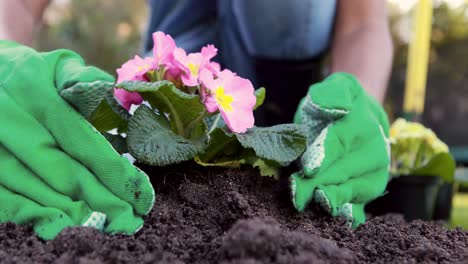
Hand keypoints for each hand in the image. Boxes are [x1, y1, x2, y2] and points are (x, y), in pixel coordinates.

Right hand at [0, 41, 154, 239]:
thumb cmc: (30, 74)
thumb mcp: (56, 66)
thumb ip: (84, 79)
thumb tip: (118, 96)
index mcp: (33, 88)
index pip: (79, 137)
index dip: (111, 169)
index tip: (139, 192)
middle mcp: (7, 114)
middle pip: (57, 165)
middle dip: (96, 195)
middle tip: (126, 217)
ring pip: (27, 183)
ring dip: (66, 208)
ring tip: (101, 222)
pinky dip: (26, 210)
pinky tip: (55, 223)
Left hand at [290, 73, 389, 226]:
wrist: (361, 118)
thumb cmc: (340, 103)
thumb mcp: (339, 86)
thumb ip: (335, 92)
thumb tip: (338, 108)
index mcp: (362, 128)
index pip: (339, 144)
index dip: (324, 156)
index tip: (309, 167)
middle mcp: (373, 156)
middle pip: (342, 173)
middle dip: (318, 183)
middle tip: (297, 193)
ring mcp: (372, 178)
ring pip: (351, 194)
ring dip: (332, 203)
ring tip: (314, 207)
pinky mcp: (365, 194)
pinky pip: (359, 210)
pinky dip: (348, 218)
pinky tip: (334, 225)